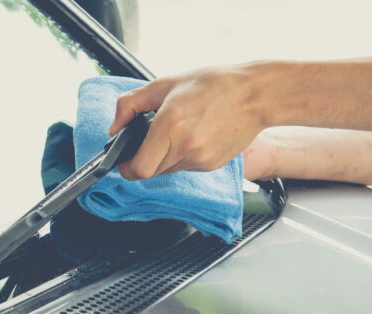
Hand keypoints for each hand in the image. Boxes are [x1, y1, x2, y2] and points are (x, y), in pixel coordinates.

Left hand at [108, 64, 272, 179]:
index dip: (127, 168)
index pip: (139, 168)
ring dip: (164, 157)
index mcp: (170, 125)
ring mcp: (201, 159)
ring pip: (168, 170)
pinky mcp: (212, 165)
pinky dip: (183, 156)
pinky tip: (194, 135)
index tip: (124, 161)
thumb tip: (114, 127)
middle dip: (144, 159)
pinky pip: (187, 167)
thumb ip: (131, 104)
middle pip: (151, 171)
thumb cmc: (213, 84)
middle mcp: (185, 147)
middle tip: (150, 140)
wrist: (256, 94)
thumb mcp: (165, 84)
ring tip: (178, 131)